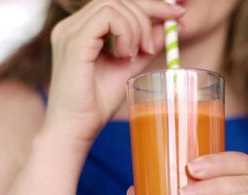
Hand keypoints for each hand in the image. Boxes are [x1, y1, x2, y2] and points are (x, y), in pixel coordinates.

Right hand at [44, 0, 185, 144]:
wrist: (75, 130)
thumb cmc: (95, 105)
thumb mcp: (128, 69)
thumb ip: (146, 46)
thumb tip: (169, 27)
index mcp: (80, 29)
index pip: (117, 2)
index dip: (150, 3)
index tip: (177, 13)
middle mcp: (71, 26)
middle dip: (149, 12)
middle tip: (155, 45)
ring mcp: (70, 32)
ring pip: (114, 4)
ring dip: (137, 27)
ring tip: (139, 55)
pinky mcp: (74, 42)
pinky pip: (108, 17)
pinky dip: (126, 32)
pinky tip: (126, 56)